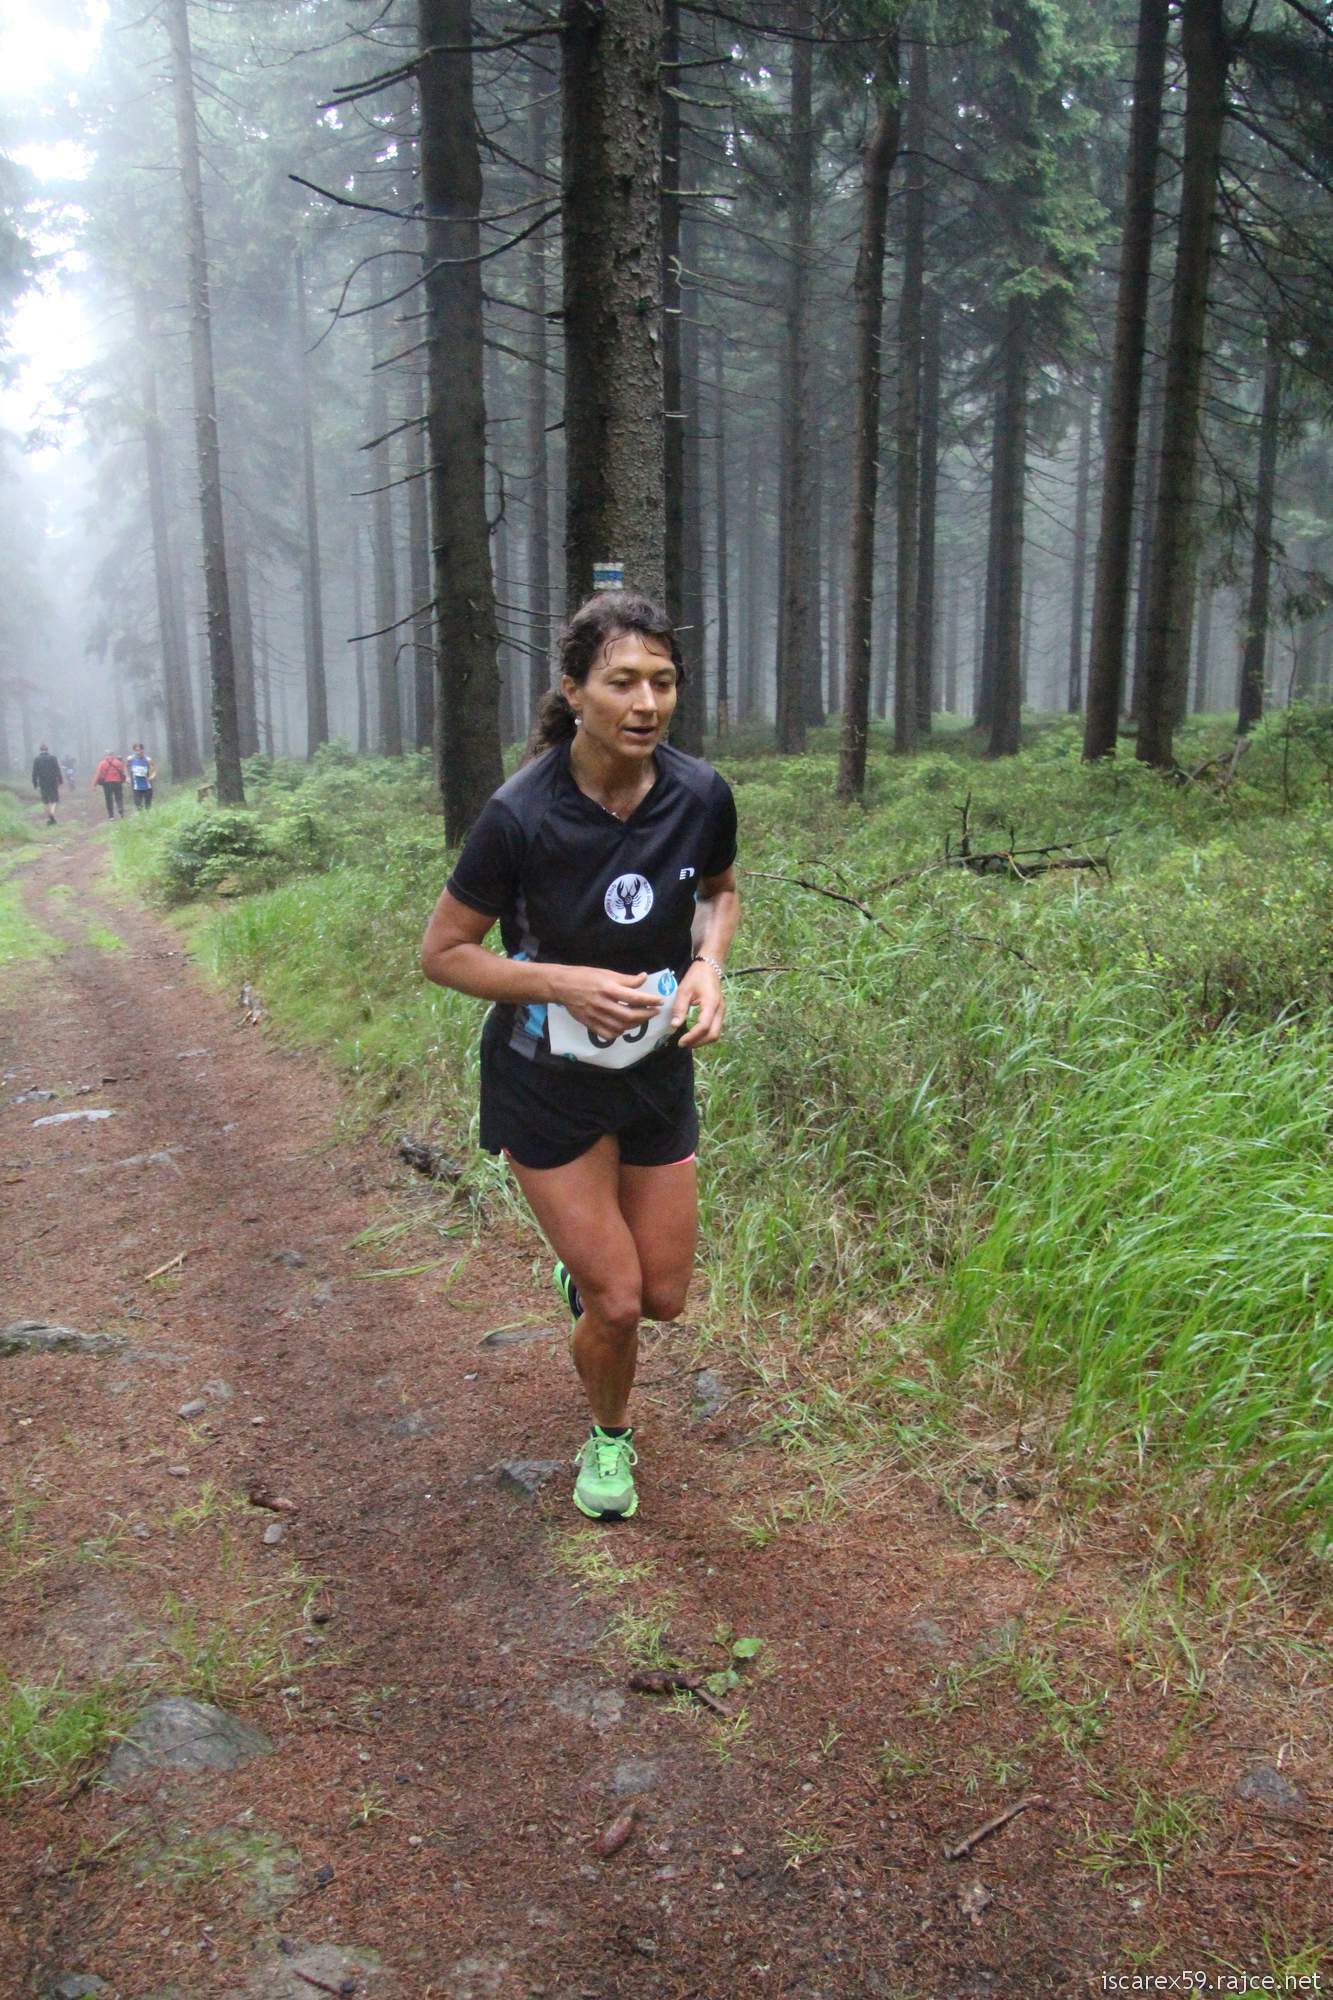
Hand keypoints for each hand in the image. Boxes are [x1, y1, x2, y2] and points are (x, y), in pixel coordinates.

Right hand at [549, 966, 663, 1038]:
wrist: (562, 985)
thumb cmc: (585, 976)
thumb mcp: (607, 973)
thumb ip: (626, 979)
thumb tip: (644, 978)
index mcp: (608, 988)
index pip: (634, 997)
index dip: (650, 1001)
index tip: (659, 1001)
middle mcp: (603, 1003)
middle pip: (629, 1016)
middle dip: (646, 1015)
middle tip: (654, 1012)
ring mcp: (595, 1016)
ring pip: (620, 1027)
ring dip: (635, 1025)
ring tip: (642, 1019)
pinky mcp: (589, 1024)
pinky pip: (608, 1034)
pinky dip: (619, 1033)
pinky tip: (624, 1027)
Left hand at [671, 960, 723, 1046]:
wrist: (709, 967)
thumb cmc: (696, 976)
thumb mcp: (684, 990)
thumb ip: (679, 1008)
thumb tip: (674, 1026)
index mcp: (711, 1003)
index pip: (704, 1026)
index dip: (692, 1037)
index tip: (680, 1041)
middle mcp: (720, 1010)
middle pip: (713, 1034)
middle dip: (698, 1042)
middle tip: (683, 1043)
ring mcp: (722, 1012)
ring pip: (716, 1033)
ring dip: (702, 1040)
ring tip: (687, 1040)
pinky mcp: (720, 1013)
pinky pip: (715, 1028)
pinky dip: (705, 1035)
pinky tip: (694, 1034)